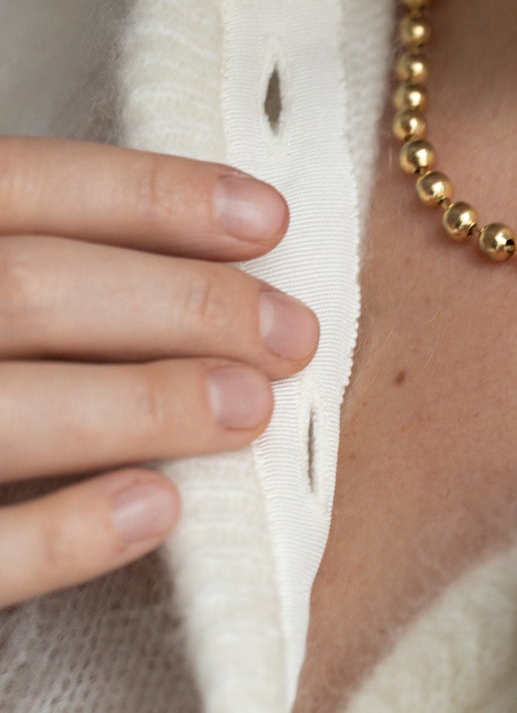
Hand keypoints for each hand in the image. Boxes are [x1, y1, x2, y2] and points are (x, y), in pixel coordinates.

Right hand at [0, 135, 317, 604]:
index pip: (12, 181)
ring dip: (144, 403)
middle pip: (22, 287)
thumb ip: (22, 264)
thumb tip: (203, 255)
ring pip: (2, 407)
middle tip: (292, 336)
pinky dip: (67, 531)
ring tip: (249, 409)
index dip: (147, 195)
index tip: (268, 221)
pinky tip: (158, 510)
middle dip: (179, 304)